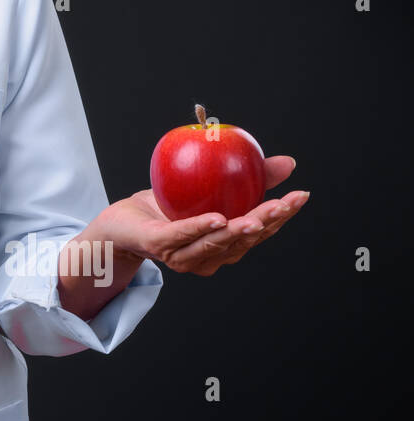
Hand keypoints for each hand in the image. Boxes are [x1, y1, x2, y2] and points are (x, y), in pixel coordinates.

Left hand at [97, 155, 306, 275]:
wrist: (120, 222)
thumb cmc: (164, 207)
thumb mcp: (209, 186)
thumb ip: (246, 177)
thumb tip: (289, 162)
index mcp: (223, 245)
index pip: (258, 232)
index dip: (281, 216)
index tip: (300, 196)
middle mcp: (208, 257)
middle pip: (243, 241)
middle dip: (268, 224)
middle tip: (285, 203)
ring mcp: (183, 256)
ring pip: (217, 243)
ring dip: (239, 230)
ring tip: (258, 216)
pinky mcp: (158, 246)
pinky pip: (182, 236)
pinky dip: (201, 228)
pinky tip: (218, 218)